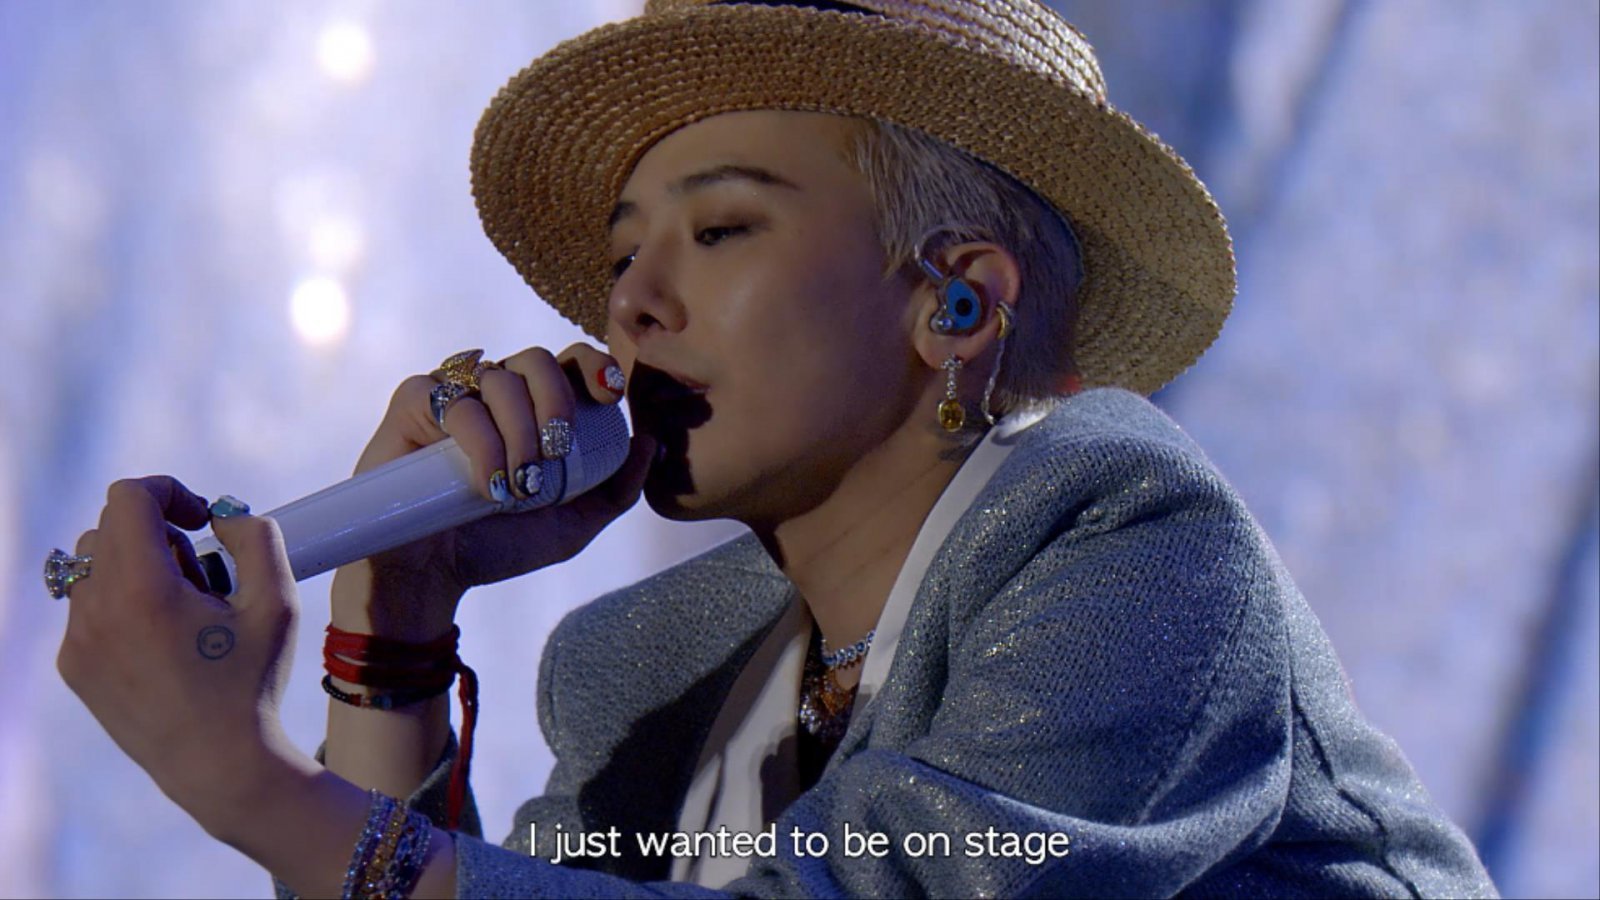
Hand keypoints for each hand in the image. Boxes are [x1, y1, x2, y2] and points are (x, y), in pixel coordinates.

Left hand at [56, 476, 301, 834]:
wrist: (219, 765)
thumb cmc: (252, 684)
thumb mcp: (276, 602)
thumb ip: (256, 537)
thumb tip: (223, 513)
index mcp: (142, 589)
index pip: (128, 498)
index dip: (169, 491)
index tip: (201, 520)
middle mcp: (95, 611)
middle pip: (107, 526)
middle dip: (155, 532)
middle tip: (200, 573)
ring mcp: (77, 641)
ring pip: (90, 564)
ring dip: (135, 565)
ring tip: (180, 609)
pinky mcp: (73, 666)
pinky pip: (86, 606)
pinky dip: (120, 602)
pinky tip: (162, 641)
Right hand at [336, 343, 654, 636]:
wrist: (433, 574)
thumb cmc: (498, 545)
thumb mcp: (572, 526)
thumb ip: (616, 489)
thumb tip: (650, 443)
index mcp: (536, 408)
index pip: (571, 362)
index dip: (594, 365)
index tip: (608, 398)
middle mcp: (496, 393)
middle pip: (537, 359)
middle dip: (557, 401)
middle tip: (556, 453)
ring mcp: (455, 394)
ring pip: (498, 379)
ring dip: (518, 433)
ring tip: (515, 488)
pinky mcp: (414, 404)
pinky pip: (453, 400)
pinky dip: (478, 440)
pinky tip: (484, 483)